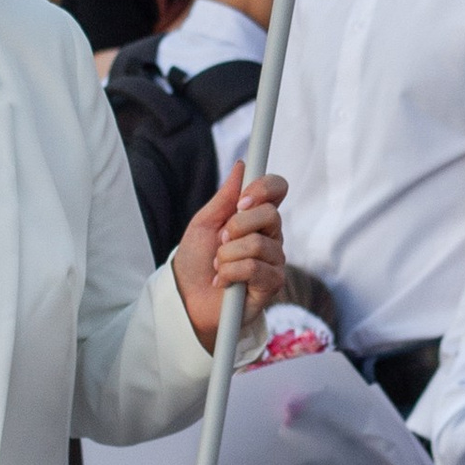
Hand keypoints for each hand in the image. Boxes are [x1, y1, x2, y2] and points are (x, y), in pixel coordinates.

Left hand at [172, 158, 285, 348]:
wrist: (187, 299)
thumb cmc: (196, 261)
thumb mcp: (204, 224)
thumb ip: (225, 197)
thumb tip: (242, 166)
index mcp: (256, 217)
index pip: (277, 189)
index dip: (264, 188)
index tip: (242, 200)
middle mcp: (270, 236)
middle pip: (270, 215)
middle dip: (236, 227)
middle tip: (220, 241)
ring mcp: (273, 261)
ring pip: (257, 244)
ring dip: (227, 256)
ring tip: (218, 266)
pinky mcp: (271, 285)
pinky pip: (255, 268)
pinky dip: (231, 273)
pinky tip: (224, 282)